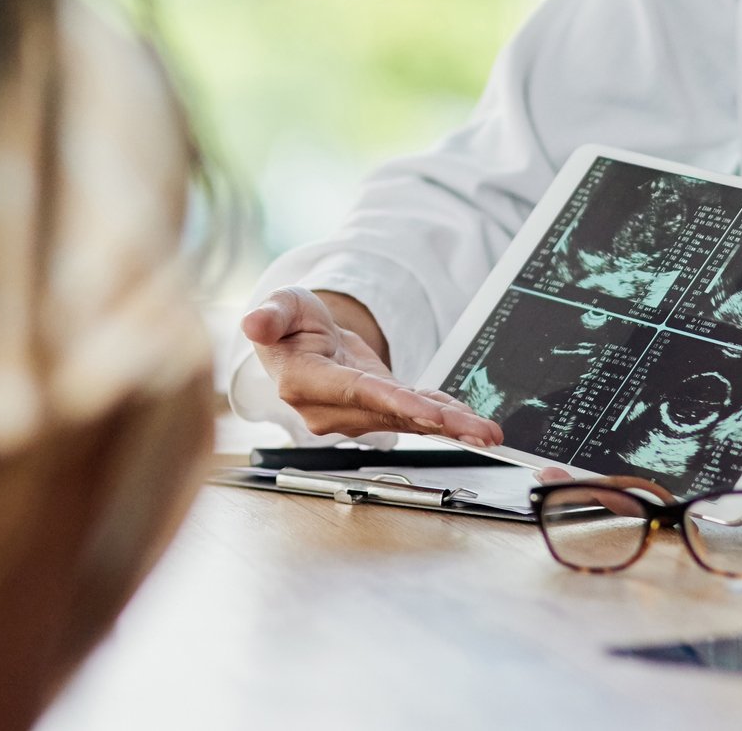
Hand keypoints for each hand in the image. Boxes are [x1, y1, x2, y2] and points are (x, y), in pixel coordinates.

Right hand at [240, 286, 502, 446]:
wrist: (296, 343)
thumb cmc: (286, 323)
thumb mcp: (277, 307)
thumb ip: (269, 316)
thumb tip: (253, 322)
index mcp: (305, 382)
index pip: (356, 393)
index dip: (393, 403)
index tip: (428, 413)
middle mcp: (331, 409)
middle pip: (391, 414)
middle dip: (437, 423)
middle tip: (478, 432)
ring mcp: (356, 414)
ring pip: (408, 420)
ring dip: (450, 427)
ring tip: (488, 434)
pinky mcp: (377, 409)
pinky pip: (414, 414)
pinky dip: (445, 417)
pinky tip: (473, 424)